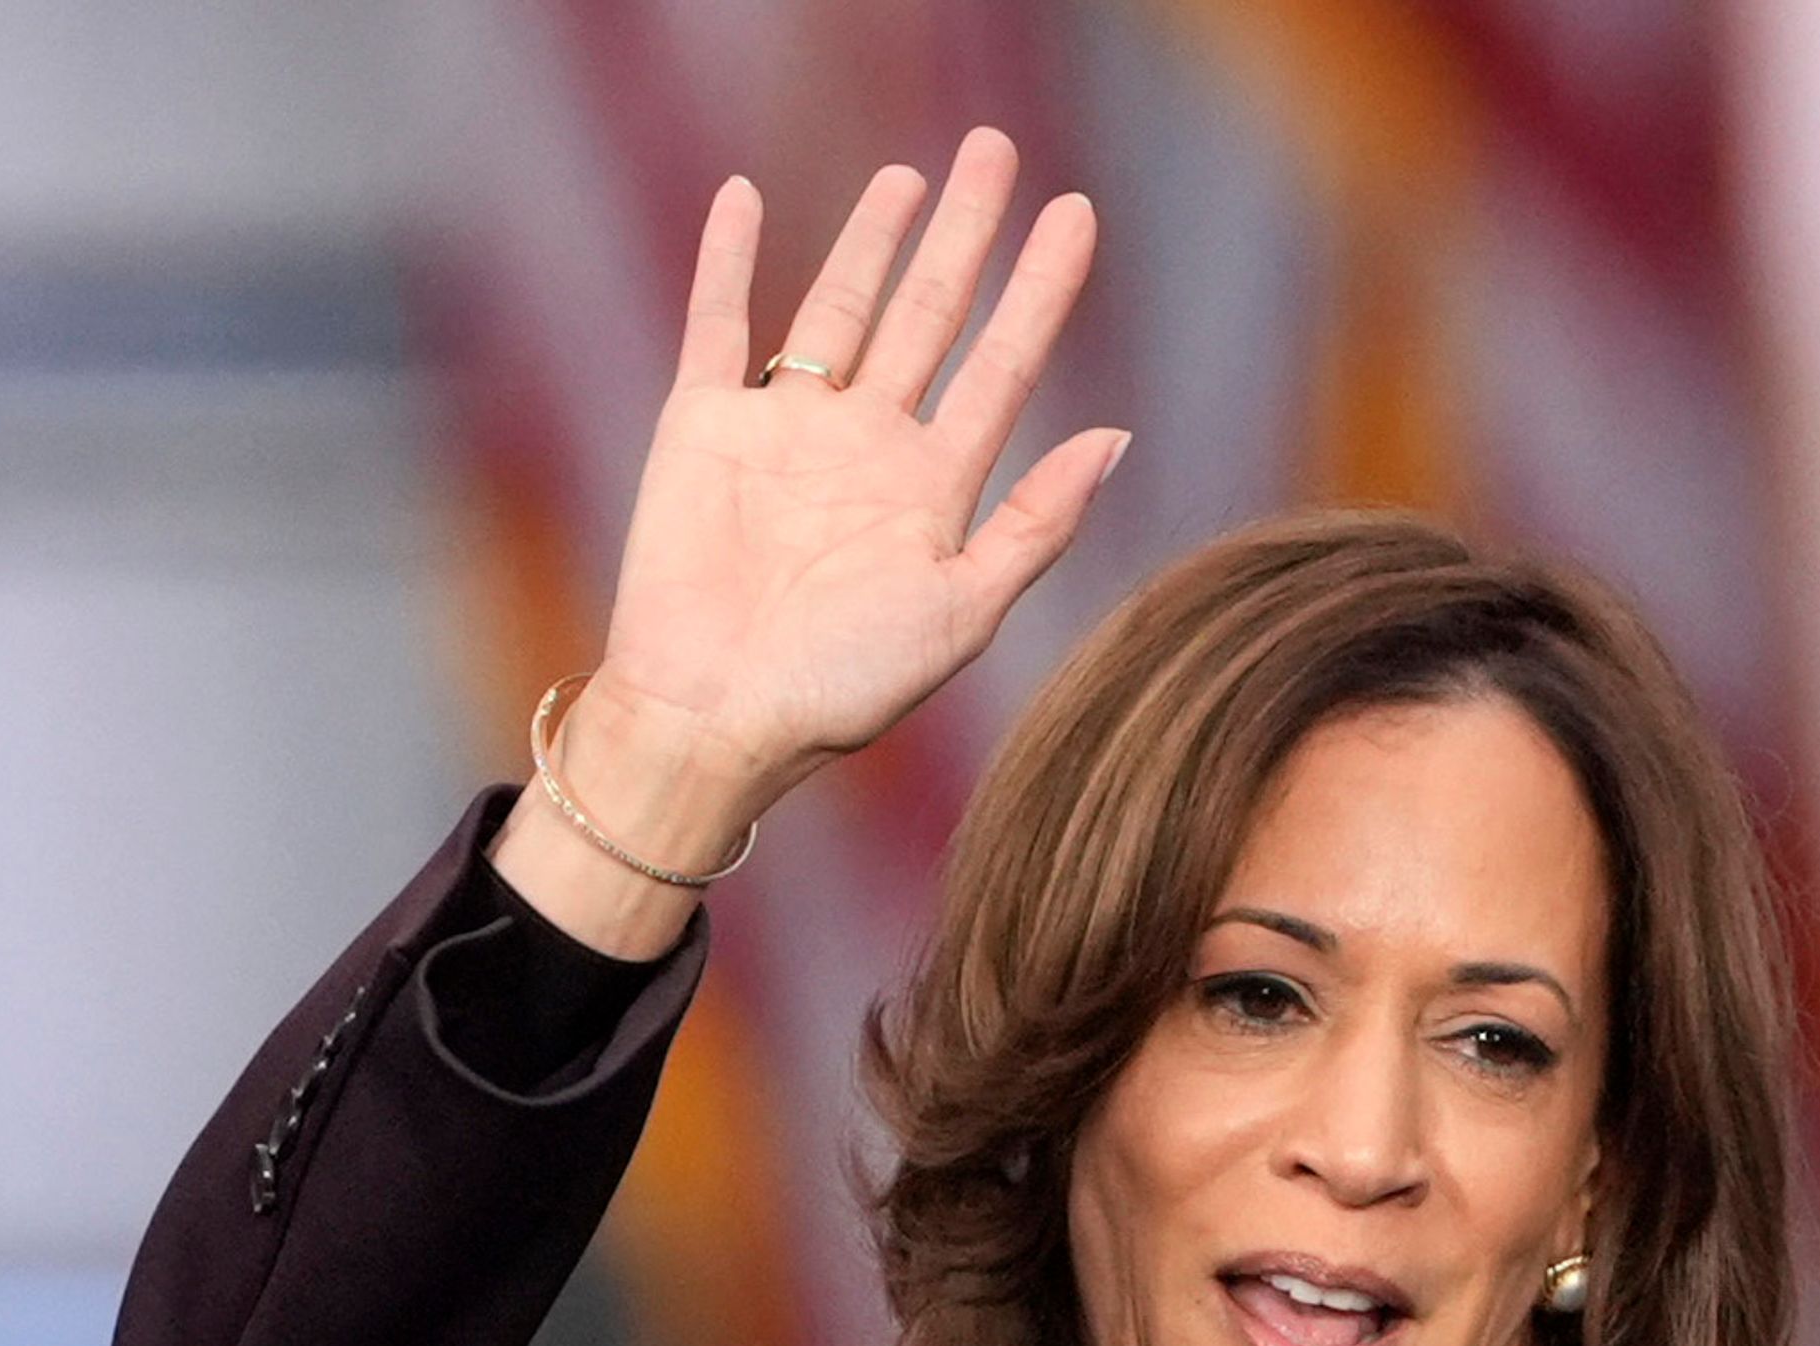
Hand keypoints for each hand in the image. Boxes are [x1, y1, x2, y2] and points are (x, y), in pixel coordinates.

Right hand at [497, 130, 1120, 954]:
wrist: (713, 719)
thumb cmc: (840, 688)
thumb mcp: (961, 612)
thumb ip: (1035, 523)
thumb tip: (1116, 438)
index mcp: (935, 487)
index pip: (1004, 365)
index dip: (1040, 290)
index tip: (1076, 215)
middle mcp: (866, 446)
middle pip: (929, 314)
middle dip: (965, 235)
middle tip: (996, 151)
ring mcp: (786, 430)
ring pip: (838, 308)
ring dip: (871, 242)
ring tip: (911, 179)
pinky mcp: (703, 426)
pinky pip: (715, 324)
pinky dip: (726, 261)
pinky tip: (744, 199)